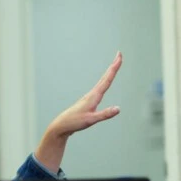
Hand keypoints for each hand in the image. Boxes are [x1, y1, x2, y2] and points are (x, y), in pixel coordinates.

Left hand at [35, 52, 122, 171]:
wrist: (61, 126)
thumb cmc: (74, 122)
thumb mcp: (91, 120)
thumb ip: (105, 114)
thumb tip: (118, 108)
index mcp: (93, 96)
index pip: (107, 79)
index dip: (114, 68)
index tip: (119, 56)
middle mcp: (91, 94)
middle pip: (105, 77)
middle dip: (113, 66)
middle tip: (119, 55)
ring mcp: (89, 97)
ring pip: (102, 82)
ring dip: (109, 73)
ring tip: (114, 66)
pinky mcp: (88, 102)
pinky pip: (99, 89)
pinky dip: (104, 82)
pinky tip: (104, 84)